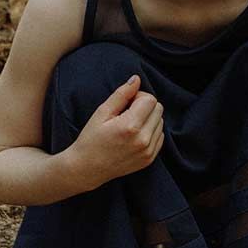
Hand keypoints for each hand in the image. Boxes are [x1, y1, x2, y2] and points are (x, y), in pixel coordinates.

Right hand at [61, 75, 163, 191]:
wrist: (87, 168)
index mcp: (130, 126)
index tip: (126, 104)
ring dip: (149, 119)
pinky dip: (150, 132)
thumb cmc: (91, 139)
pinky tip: (134, 135)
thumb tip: (136, 79)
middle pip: (158, 109)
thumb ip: (121, 94)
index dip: (138, 97)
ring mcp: (148, 151)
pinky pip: (160, 136)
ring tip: (130, 125)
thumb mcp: (102, 113)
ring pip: (160, 122)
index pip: (150, 99)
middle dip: (145, 106)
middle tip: (127, 113)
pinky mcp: (150, 158)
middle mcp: (142, 140)